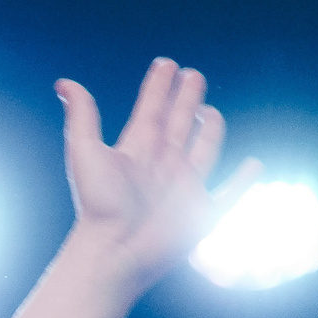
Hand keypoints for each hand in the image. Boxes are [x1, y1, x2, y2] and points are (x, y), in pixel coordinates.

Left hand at [58, 58, 259, 296]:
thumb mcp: (86, 152)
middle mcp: (162, 165)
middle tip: (192, 75)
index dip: (159, 87)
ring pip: (203, 150)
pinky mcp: (202, 213)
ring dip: (209, 129)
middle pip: (178, 122)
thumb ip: (82, 115)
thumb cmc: (99, 206)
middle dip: (186, 99)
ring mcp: (184, 188)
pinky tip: (254, 165)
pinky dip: (244, 181)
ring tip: (209, 111)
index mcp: (139, 149)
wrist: (115, 252)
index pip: (151, 109)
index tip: (166, 64)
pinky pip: (229, 194)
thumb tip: (63, 83)